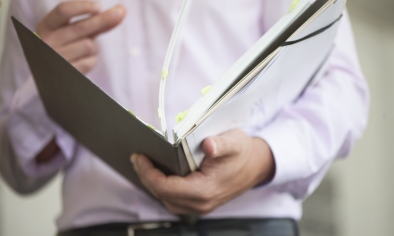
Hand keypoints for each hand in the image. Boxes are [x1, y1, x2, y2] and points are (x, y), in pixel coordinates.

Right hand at [35, 1, 125, 73]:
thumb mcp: (73, 32)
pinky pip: (91, 62)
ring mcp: (56, 59)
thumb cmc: (66, 48)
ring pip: (89, 45)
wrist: (51, 77)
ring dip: (94, 47)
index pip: (63, 11)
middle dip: (103, 19)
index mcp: (46, 27)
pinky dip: (91, 60)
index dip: (82, 7)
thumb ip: (94, 22)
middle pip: (80, 27)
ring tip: (84, 51)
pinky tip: (81, 62)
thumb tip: (120, 11)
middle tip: (120, 12)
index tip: (98, 7)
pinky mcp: (67, 74)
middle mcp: (47, 42)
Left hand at [131, 129, 275, 214]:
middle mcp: (201, 203)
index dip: (148, 173)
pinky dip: (163, 187)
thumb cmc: (243, 153)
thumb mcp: (234, 142)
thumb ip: (221, 144)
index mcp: (205, 190)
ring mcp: (200, 206)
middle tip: (137, 158)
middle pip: (162, 195)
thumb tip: (209, 145)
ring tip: (144, 164)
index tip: (139, 157)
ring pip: (166, 199)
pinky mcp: (199, 203)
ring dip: (153, 183)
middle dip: (146, 176)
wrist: (256, 166)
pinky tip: (159, 173)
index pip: (166, 187)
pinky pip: (173, 199)